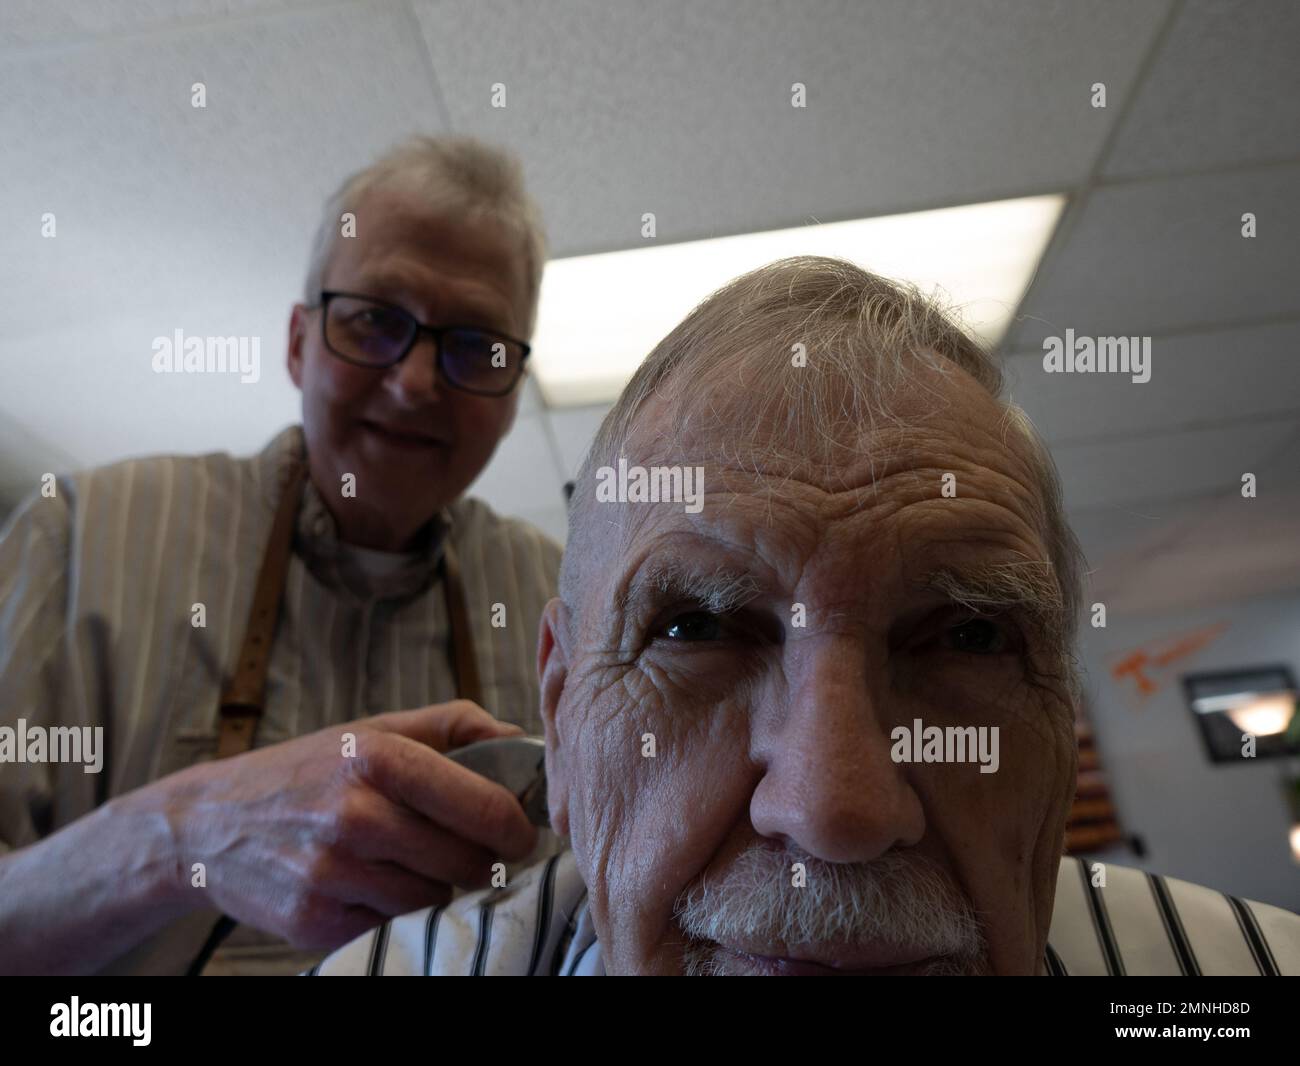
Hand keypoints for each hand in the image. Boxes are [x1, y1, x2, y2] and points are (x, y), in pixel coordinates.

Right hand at [136, 700, 537, 950]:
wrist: (208, 825)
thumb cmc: (308, 771)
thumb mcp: (375, 729)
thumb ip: (454, 725)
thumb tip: (523, 739)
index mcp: (378, 759)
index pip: (482, 807)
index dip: (515, 827)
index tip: (522, 832)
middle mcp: (355, 816)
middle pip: (465, 861)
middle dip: (480, 860)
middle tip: (471, 849)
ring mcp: (333, 874)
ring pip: (434, 899)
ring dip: (439, 887)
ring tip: (414, 861)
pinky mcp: (316, 922)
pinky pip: (393, 925)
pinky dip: (396, 911)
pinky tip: (375, 883)